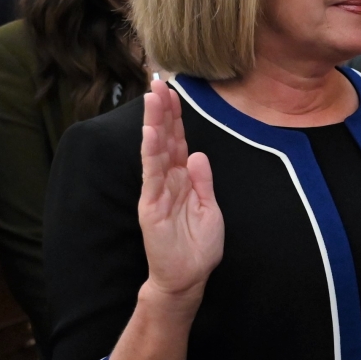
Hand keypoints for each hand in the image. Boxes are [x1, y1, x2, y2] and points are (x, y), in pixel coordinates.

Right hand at [138, 79, 224, 300]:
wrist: (187, 277)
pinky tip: (150, 133)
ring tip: (153, 97)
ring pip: (155, 150)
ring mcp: (157, 190)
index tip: (174, 91)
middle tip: (159, 81)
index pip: (178, 141)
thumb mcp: (210, 209)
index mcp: (183, 179)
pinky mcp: (150, 205)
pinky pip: (151, 175)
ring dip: (154, 122)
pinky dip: (151, 153)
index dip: (176, 117)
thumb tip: (199, 154)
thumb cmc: (198, 247)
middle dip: (162, 110)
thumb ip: (203, 181)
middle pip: (165, 138)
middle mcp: (167, 180)